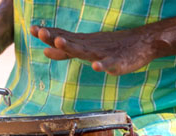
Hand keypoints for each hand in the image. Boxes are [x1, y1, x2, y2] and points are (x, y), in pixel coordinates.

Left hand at [31, 26, 156, 75]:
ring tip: (60, 42)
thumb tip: (45, 50)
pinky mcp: (119, 62)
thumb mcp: (86, 47)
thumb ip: (66, 51)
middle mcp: (91, 46)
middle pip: (70, 42)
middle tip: (41, 32)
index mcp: (83, 43)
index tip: (33, 29)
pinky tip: (96, 66)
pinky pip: (110, 64)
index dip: (48, 34)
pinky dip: (103, 65)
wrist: (142, 43)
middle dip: (55, 38)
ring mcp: (104, 53)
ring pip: (86, 51)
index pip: (63, 37)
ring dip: (72, 47)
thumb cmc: (110, 46)